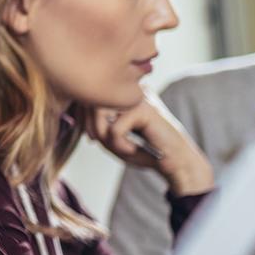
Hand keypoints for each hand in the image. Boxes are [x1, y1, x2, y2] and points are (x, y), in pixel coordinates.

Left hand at [87, 94, 213, 196]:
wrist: (175, 163)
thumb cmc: (145, 152)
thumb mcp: (113, 140)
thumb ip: (96, 127)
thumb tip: (79, 117)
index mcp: (125, 94)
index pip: (93, 95)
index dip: (84, 118)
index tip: (92, 138)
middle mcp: (131, 91)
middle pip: (93, 101)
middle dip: (91, 127)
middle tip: (99, 143)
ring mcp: (138, 98)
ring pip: (100, 111)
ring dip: (103, 135)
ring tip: (115, 147)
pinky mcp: (144, 110)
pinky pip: (115, 129)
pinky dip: (120, 145)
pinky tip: (133, 150)